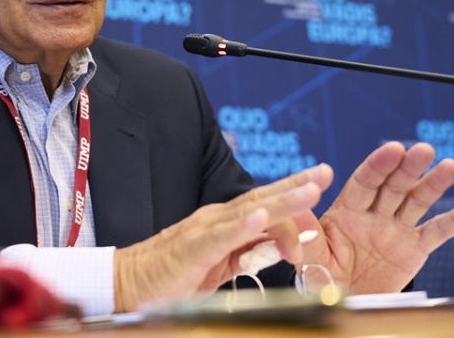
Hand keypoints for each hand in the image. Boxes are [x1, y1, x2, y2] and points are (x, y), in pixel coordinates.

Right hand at [113, 163, 333, 311]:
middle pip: (262, 198)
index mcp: (224, 223)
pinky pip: (221, 237)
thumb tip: (278, 247)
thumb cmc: (172, 275)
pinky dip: (242, 226)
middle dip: (296, 186)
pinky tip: (261, 218)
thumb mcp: (219, 265)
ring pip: (249, 212)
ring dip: (281, 201)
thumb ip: (247, 253)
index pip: (264, 205)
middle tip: (325, 172)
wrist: (128, 282)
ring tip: (309, 191)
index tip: (319, 187)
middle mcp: (216, 219)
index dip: (292, 196)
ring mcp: (204, 231)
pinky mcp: (193, 249)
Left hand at [298, 141, 453, 293]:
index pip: (364, 182)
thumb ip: (305, 233)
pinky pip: (436, 232)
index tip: (392, 150)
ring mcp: (395, 229)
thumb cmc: (321, 275)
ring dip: (433, 184)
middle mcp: (373, 214)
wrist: (342, 300)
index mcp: (346, 210)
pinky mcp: (414, 249)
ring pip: (416, 201)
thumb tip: (294, 208)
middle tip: (423, 150)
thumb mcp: (309, 255)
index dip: (378, 165)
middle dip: (408, 168)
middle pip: (393, 185)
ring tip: (450, 166)